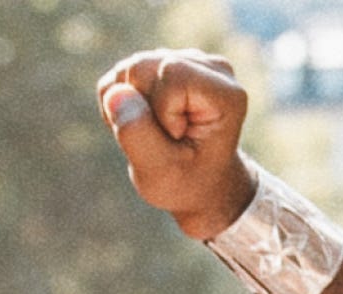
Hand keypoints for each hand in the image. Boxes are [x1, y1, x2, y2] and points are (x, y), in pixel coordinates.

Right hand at [96, 49, 255, 238]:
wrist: (199, 183)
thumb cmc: (187, 182)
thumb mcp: (162, 173)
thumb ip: (138, 135)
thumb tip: (115, 92)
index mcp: (226, 93)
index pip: (170, 74)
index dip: (161, 112)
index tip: (179, 139)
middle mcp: (212, 68)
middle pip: (143, 66)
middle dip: (140, 107)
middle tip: (163, 139)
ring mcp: (188, 61)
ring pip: (129, 69)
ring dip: (129, 108)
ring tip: (155, 134)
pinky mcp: (165, 62)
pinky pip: (122, 75)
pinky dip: (123, 103)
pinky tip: (146, 124)